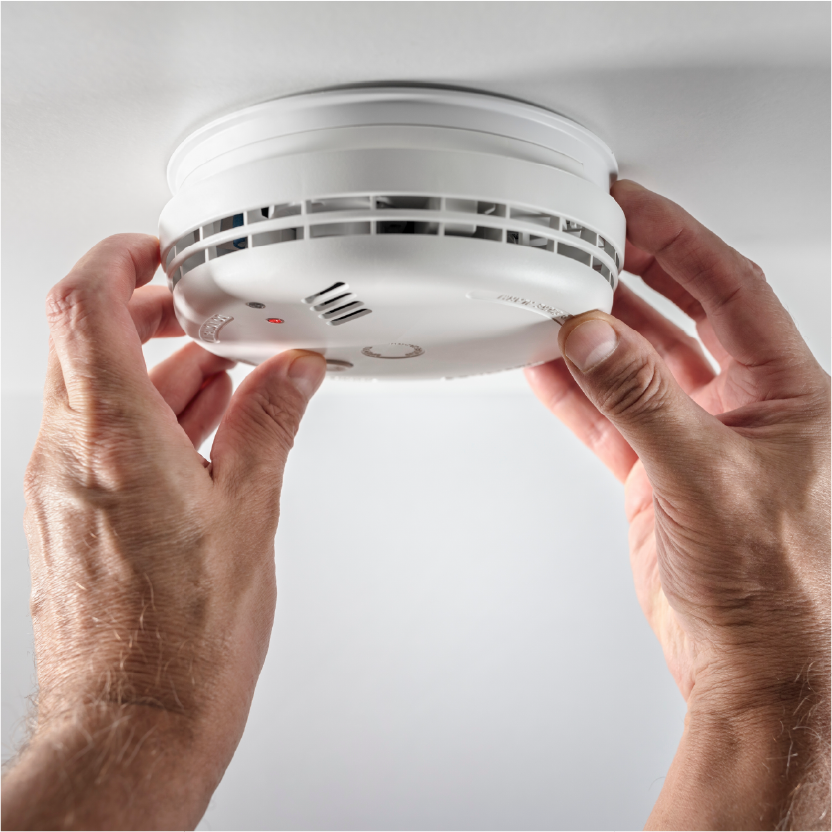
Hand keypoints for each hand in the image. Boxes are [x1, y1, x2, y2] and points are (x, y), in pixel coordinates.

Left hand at [0, 234, 325, 830]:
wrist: (135, 722)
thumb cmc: (183, 642)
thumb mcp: (249, 515)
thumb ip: (269, 426)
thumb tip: (291, 374)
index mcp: (116, 442)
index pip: (87, 307)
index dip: (118, 259)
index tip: (158, 251)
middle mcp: (71, 456)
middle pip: (87, 340)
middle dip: (146, 311)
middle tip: (201, 311)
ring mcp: (61, 485)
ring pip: (95, 388)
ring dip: (154, 367)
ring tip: (221, 375)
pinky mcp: (69, 513)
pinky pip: (98, 434)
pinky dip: (146, 413)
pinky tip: (200, 429)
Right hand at [526, 181, 831, 827]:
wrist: (752, 665)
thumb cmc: (777, 587)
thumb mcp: (709, 477)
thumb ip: (644, 402)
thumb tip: (595, 339)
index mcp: (786, 392)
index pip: (728, 286)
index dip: (678, 237)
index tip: (631, 207)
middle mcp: (743, 406)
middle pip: (681, 313)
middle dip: (634, 271)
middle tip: (586, 237)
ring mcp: (695, 439)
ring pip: (638, 364)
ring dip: (596, 332)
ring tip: (554, 296)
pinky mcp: (658, 474)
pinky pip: (610, 416)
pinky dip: (576, 391)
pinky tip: (547, 367)